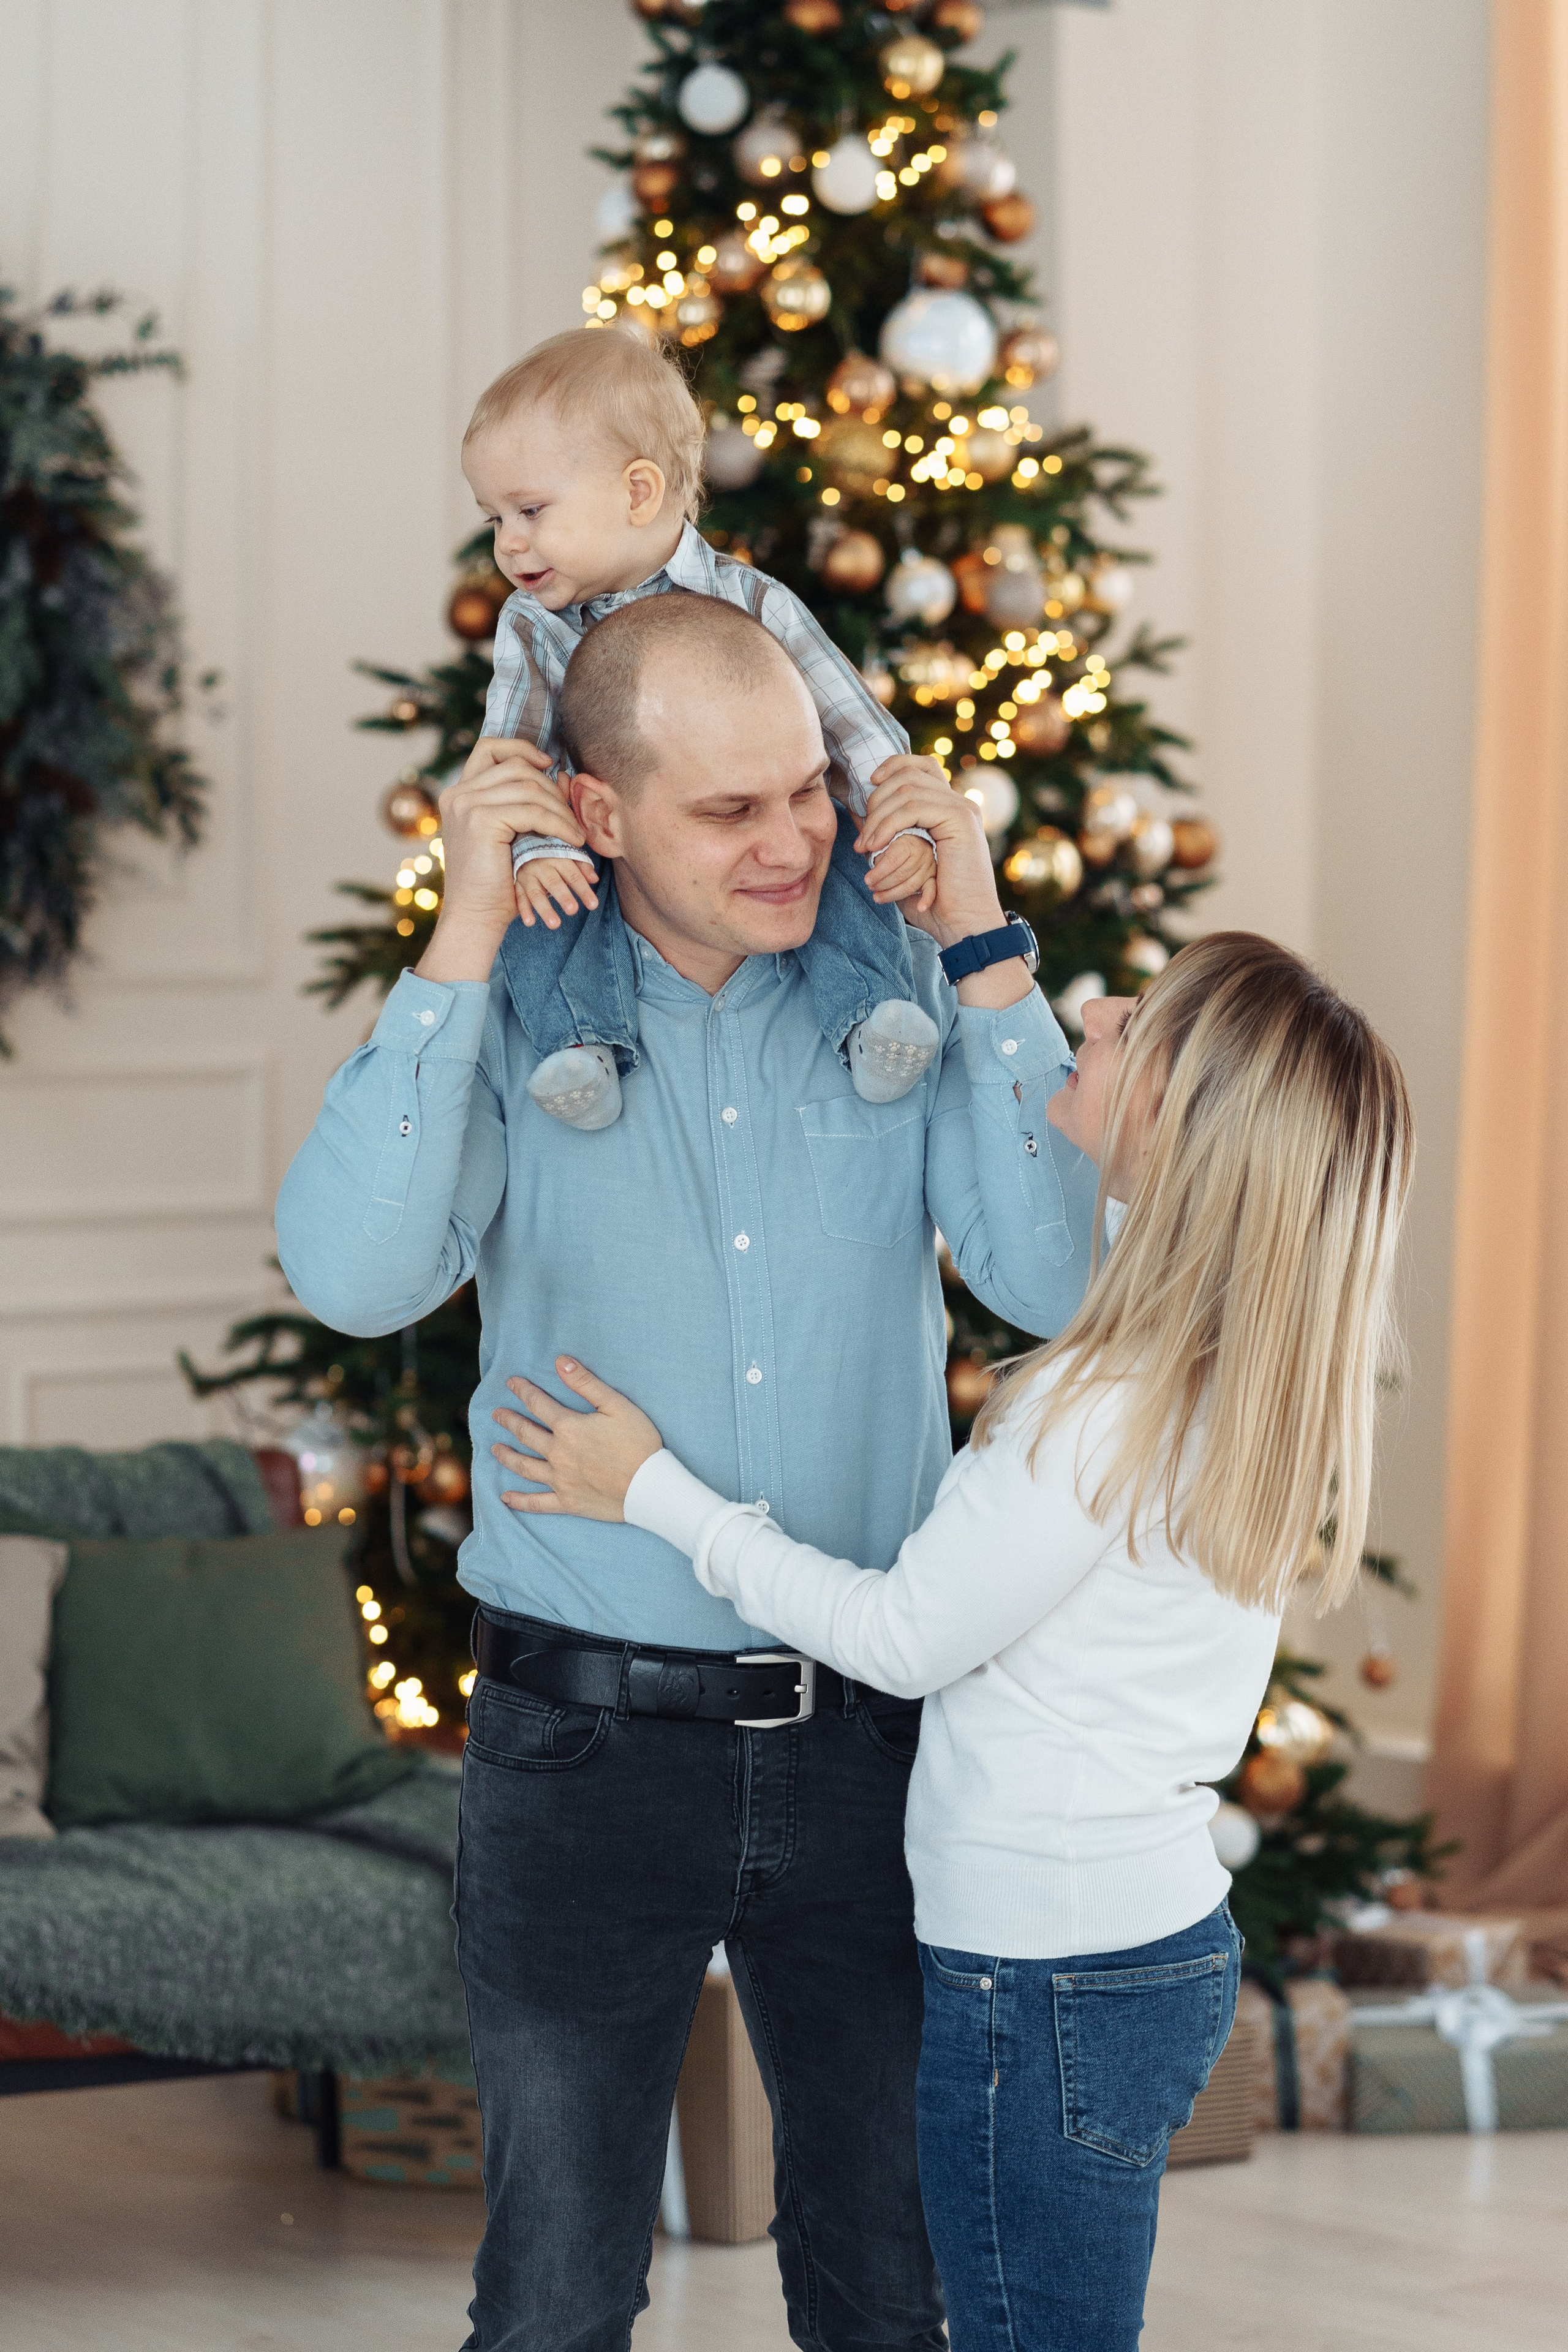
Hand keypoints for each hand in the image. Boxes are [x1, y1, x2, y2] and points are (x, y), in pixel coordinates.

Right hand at [417, 739, 586, 981]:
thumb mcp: (504, 834)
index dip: (522, 749)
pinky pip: (533, 810)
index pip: (490, 748)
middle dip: (552, 789)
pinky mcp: (480, 819)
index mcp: (458, 793)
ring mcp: (466, 804)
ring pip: (529, 787)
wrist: (475, 915)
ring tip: (576, 833)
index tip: (548, 764)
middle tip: (571, 817)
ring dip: (561, 810)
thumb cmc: (494, 882)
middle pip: (517, 767)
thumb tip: (555, 770)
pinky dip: (560, 824)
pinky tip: (572, 841)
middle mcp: (458, 794)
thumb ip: (514, 803)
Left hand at [490, 1357, 662, 1522]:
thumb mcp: (617, 1405)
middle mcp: (558, 1454)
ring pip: (525, 1466)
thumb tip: (561, 1362)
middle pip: (526, 1434)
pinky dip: (519, 1501)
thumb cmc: (639, 1443)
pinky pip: (537, 1503)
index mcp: (569, 1428)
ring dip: (507, 1456)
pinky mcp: (568, 1503)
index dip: (523, 1391)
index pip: (538, 1404)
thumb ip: (586, 1383)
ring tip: (494, 1449)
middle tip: (496, 1414)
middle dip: (509, 1421)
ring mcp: (560, 1480)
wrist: (650, 1487)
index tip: (511, 1383)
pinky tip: (505, 1498)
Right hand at [514, 853, 599, 930]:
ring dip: (545, 909)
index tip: (593, 905)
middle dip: (563, 897)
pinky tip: (530, 923)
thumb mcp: (569, 855)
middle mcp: (541, 866)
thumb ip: (582, 867)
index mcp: (558, 858)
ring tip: (555, 924)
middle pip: (553, 883)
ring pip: (536, 893)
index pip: (573, 875)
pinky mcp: (517, 883)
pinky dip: (524, 910)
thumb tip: (595, 879)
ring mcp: (528, 875)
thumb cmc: (553, 853)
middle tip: (573, 911)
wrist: (524, 843)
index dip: (583, 890)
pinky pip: (519, 898)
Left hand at [858, 767, 1004, 948]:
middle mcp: (959, 803)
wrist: (965, 925)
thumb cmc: (936, 904)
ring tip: (864, 847)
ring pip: (907, 790)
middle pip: (909, 774)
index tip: (870, 785)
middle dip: (876, 801)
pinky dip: (888, 824)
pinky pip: (914, 807)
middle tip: (862, 838)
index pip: (921, 767)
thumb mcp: (903, 863)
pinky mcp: (960, 820)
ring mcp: (962, 809)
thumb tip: (857, 812)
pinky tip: (876, 846)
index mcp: (949, 810)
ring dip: (877, 817)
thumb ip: (885, 834)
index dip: (893, 767)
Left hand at [866, 831, 937, 913]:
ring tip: (877, 897)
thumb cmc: (893, 842)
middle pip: (901, 874)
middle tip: (870, 887)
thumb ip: (870, 842)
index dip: (879, 872)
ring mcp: (928, 867)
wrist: (913, 842)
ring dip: (892, 894)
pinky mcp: (932, 877)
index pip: (893, 859)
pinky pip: (932, 890)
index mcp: (908, 842)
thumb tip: (858, 848)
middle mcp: (921, 854)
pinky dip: (927, 899)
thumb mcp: (881, 839)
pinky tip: (921, 908)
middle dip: (882, 884)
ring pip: (911, 885)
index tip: (867, 879)